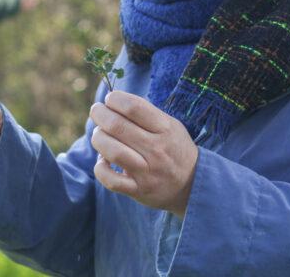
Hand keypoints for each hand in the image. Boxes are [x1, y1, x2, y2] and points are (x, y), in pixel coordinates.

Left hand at [89, 90, 197, 217]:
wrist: (192, 184)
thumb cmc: (174, 148)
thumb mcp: (171, 125)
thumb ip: (146, 113)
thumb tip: (114, 101)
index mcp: (165, 128)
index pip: (133, 107)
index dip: (115, 99)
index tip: (110, 98)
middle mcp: (156, 149)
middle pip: (117, 126)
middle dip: (100, 114)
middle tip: (97, 111)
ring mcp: (147, 171)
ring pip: (112, 152)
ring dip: (98, 138)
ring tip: (99, 134)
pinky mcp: (138, 190)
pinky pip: (111, 180)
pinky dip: (101, 169)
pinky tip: (102, 161)